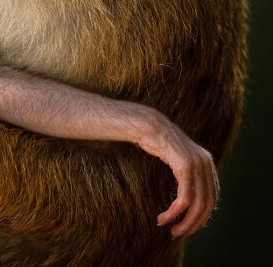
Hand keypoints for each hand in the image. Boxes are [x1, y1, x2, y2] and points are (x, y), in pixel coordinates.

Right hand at [137, 113, 218, 237]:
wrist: (146, 124)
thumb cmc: (155, 141)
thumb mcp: (176, 158)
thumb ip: (186, 172)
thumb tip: (186, 193)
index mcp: (207, 162)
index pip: (212, 197)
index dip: (201, 215)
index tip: (187, 225)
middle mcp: (206, 163)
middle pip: (207, 204)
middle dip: (194, 223)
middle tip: (179, 233)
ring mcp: (197, 164)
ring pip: (197, 204)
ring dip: (184, 221)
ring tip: (171, 229)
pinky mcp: (185, 166)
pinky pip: (184, 198)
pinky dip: (175, 212)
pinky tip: (165, 217)